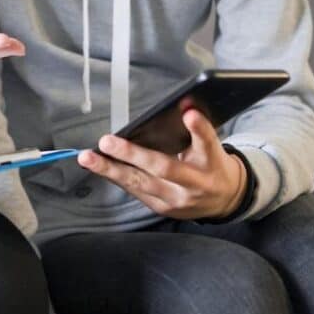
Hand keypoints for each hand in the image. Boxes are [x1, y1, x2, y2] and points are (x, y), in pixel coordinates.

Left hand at [77, 106, 247, 219]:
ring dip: (111, 170)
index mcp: (212, 162)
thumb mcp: (212, 146)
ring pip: (140, 183)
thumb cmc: (212, 165)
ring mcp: (176, 199)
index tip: (190, 114)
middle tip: (107, 141)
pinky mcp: (162, 208)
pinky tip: (97, 167)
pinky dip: (114, 177)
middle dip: (133, 154)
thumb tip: (184, 104)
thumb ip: (198, 129)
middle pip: (164, 168)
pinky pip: (135, 191)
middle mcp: (195, 184)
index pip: (207, 143)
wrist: (225, 201)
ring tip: (88, 159)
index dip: (199, 129)